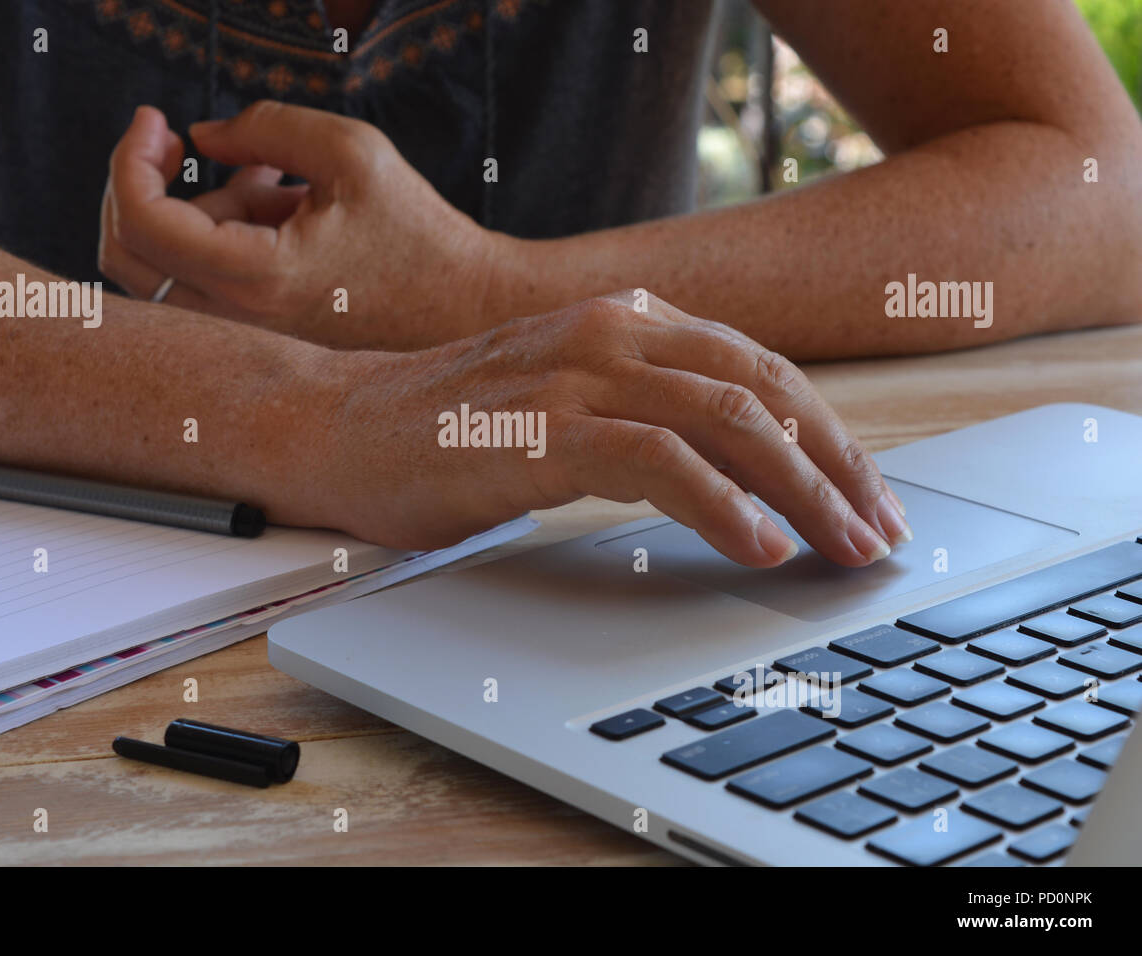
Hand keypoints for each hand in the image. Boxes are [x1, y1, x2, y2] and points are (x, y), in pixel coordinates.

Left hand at [98, 103, 505, 348]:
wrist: (461, 304)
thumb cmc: (418, 233)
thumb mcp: (352, 152)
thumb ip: (266, 127)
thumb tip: (204, 136)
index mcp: (259, 277)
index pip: (144, 223)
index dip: (130, 159)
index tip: (156, 120)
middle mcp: (242, 320)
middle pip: (127, 257)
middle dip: (136, 185)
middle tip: (171, 142)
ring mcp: (247, 334)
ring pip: (163, 269)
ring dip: (196, 210)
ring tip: (270, 182)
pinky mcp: (260, 333)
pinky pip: (202, 281)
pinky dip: (221, 235)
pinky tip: (276, 205)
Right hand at [301, 292, 910, 566]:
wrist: (341, 428)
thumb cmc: (453, 430)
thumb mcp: (568, 404)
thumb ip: (645, 415)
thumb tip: (742, 478)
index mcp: (627, 321)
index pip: (761, 372)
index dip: (830, 438)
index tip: (869, 498)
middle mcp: (614, 331)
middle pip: (765, 392)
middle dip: (839, 468)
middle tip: (880, 533)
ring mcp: (578, 373)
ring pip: (729, 421)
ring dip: (803, 492)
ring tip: (845, 551)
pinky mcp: (543, 426)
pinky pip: (659, 462)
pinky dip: (723, 506)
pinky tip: (762, 546)